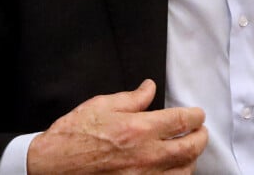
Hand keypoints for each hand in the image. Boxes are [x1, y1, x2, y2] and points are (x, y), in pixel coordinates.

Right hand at [28, 79, 207, 173]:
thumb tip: (151, 87)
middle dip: (200, 137)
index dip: (195, 116)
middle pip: (189, 148)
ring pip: (182, 172)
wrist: (51, 166)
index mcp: (140, 129)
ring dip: (190, 160)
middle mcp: (146, 156)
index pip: (182, 121)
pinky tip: (173, 170)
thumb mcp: (103, 105)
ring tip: (189, 151)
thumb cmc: (75, 134)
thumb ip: (133, 98)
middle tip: (201, 131)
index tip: (198, 114)